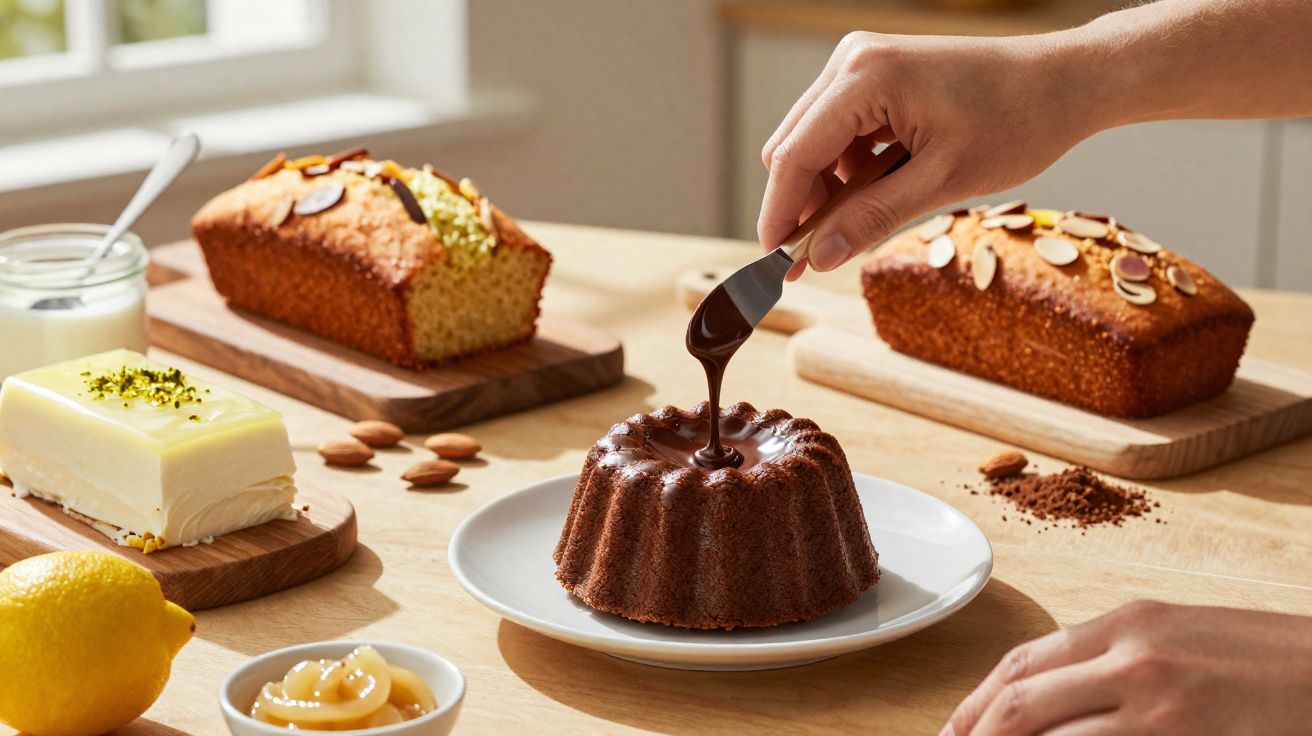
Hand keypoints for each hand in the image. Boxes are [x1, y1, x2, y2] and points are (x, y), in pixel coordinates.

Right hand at [758, 31, 1095, 276]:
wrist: (1065, 82)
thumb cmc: (1016, 122)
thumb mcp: (941, 182)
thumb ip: (872, 218)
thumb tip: (819, 257)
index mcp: (864, 77)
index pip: (794, 155)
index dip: (780, 214)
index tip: (775, 263)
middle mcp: (852, 61)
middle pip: (792, 147)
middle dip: (800, 205)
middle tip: (813, 260)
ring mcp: (861, 63)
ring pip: (812, 142)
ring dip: (826, 189)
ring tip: (857, 226)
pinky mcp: (875, 74)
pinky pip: (838, 131)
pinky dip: (848, 169)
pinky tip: (878, 192)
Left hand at [943, 600, 1311, 734]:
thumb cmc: (1268, 662)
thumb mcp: (1181, 640)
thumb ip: (1114, 663)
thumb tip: (1049, 699)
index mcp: (1126, 623)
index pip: (1021, 663)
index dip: (974, 704)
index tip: (952, 734)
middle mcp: (1132, 655)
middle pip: (1020, 702)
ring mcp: (1158, 700)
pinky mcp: (1183, 735)